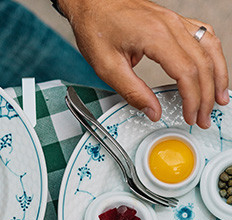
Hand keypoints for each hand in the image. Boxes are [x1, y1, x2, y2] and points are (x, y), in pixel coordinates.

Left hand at [58, 0, 228, 128]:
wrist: (91, 3)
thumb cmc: (96, 27)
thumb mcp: (107, 67)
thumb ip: (132, 92)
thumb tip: (153, 112)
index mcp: (155, 36)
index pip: (186, 72)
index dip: (192, 98)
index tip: (191, 116)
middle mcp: (170, 25)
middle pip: (202, 63)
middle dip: (207, 94)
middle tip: (204, 117)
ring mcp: (174, 20)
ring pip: (209, 47)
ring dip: (218, 74)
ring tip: (220, 97)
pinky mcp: (173, 21)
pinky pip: (203, 35)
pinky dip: (213, 55)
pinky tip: (213, 69)